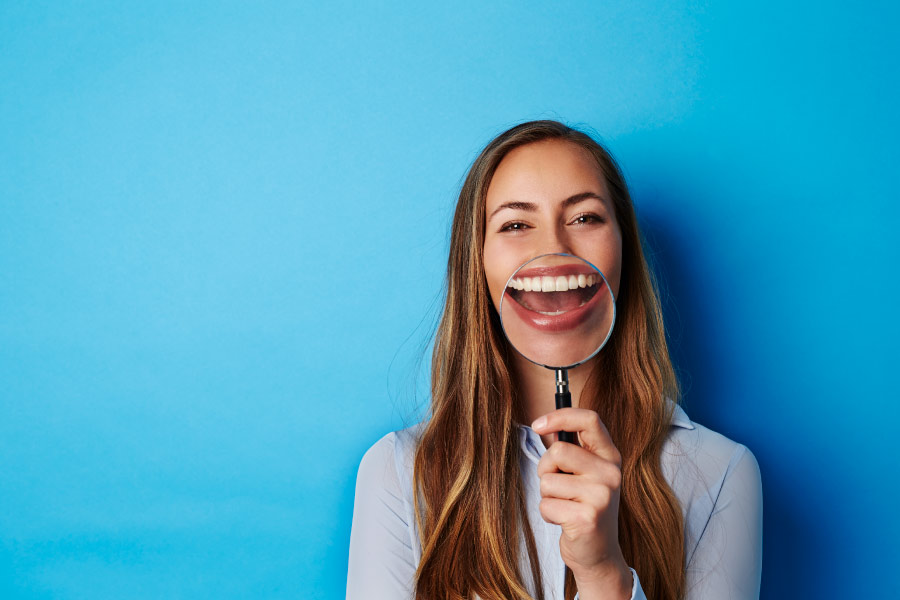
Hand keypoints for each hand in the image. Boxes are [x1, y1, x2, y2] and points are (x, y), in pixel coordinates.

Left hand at [532, 408, 631, 598]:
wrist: (599, 554)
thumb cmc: (584, 507)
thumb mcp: (586, 474)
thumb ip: (572, 449)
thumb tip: (544, 424)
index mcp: (610, 457)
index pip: (590, 419)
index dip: (560, 416)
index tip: (537, 425)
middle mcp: (611, 473)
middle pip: (558, 451)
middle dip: (546, 468)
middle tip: (558, 487)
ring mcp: (601, 496)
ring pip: (548, 480)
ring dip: (547, 495)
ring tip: (565, 506)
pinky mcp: (587, 518)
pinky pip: (546, 504)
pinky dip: (548, 514)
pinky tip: (565, 522)